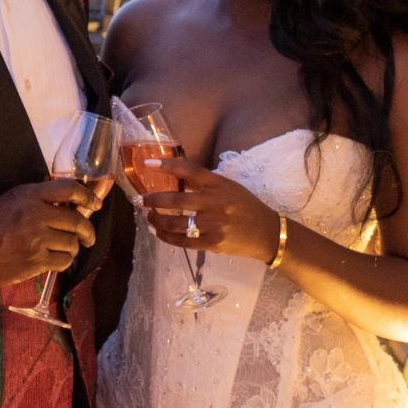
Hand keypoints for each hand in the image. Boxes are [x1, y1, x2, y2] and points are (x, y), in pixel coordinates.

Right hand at [0, 179, 100, 289]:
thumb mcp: (10, 200)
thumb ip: (36, 199)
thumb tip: (67, 203)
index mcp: (29, 195)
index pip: (69, 189)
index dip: (88, 195)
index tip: (95, 204)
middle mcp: (36, 214)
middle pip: (77, 221)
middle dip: (87, 231)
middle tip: (87, 237)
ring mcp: (37, 239)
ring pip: (72, 243)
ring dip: (72, 247)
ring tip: (62, 249)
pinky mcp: (36, 261)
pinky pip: (63, 261)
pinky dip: (62, 261)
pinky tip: (53, 259)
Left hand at [142, 164, 279, 260]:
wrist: (266, 232)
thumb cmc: (245, 206)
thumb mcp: (228, 187)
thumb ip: (204, 184)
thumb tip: (175, 178)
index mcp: (219, 184)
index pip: (190, 171)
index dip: (168, 166)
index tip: (148, 163)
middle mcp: (215, 203)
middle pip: (177, 199)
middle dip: (153, 200)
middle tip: (140, 200)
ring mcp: (214, 224)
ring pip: (176, 223)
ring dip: (157, 220)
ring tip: (149, 217)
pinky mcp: (213, 243)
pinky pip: (183, 241)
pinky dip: (167, 237)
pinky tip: (159, 233)